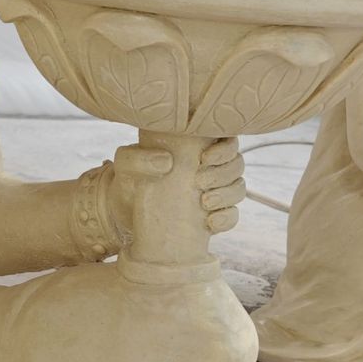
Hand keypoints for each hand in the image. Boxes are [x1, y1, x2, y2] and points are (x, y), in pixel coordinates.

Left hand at [108, 136, 245, 240]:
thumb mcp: (125, 165)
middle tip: (199, 181)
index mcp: (194, 147)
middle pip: (237, 164)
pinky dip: (226, 219)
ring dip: (227, 195)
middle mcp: (209, 167)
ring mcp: (213, 192)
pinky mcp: (212, 216)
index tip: (204, 158)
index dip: (225, 147)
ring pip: (238, 188)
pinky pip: (232, 216)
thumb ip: (138, 157)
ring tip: (204, 202)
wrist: (123, 214)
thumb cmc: (127, 181)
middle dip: (223, 172)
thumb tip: (167, 161)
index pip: (226, 139)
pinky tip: (210, 222)